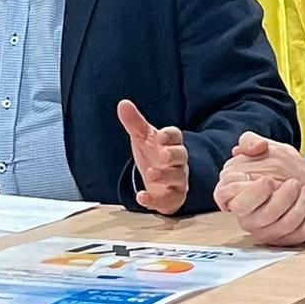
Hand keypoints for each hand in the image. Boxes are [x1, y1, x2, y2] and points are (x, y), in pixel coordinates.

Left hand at [117, 99, 188, 214]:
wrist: (158, 180)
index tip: (160, 136)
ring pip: (178, 178)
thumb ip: (134, 122)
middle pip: (181, 156)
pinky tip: (141, 197)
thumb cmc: (153, 154)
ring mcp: (177, 180)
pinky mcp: (173, 197)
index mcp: (171, 144)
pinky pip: (168, 199)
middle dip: (173, 155)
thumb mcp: (142, 137)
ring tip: (150, 174)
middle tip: (163, 155)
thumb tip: (123, 104)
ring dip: (165, 176)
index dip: (169, 136)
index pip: (176, 136)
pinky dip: (155, 199)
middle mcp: (178, 162)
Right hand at [214, 131, 304, 245]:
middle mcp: (246, 215)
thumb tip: (251, 148)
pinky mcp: (283, 239)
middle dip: (279, 200)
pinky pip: (297, 234)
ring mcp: (264, 230)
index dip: (249, 192)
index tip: (268, 181)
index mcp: (235, 192)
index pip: (226, 197)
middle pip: (256, 216)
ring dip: (299, 206)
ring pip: (280, 226)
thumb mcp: (268, 148)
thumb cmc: (284, 169)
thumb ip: (250, 141)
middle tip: (294, 184)